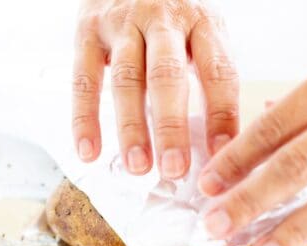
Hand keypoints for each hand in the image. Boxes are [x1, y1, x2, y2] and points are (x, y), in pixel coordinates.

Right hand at [71, 0, 238, 178]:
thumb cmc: (172, 15)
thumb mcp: (200, 32)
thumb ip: (209, 74)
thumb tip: (220, 141)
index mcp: (201, 23)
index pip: (217, 72)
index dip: (221, 116)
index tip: (222, 154)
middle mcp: (163, 20)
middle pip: (167, 77)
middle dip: (171, 127)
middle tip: (174, 168)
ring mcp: (123, 23)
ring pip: (126, 80)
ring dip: (131, 127)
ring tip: (138, 166)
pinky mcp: (89, 30)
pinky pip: (84, 78)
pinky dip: (85, 117)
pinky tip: (89, 150)